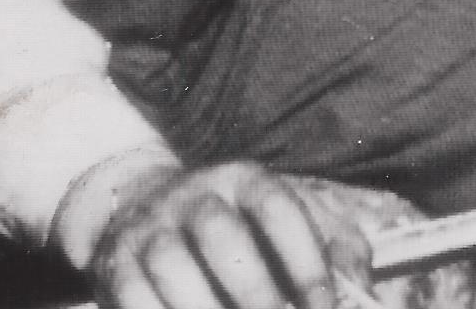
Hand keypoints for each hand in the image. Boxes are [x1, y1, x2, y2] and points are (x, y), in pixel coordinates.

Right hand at [88, 161, 369, 308]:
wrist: (136, 206)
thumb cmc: (234, 225)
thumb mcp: (283, 218)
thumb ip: (330, 247)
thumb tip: (358, 286)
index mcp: (245, 180)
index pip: (278, 208)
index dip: (304, 259)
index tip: (324, 306)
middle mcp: (196, 196)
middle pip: (221, 236)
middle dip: (254, 292)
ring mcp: (151, 230)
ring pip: (173, 269)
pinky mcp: (116, 266)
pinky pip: (135, 299)